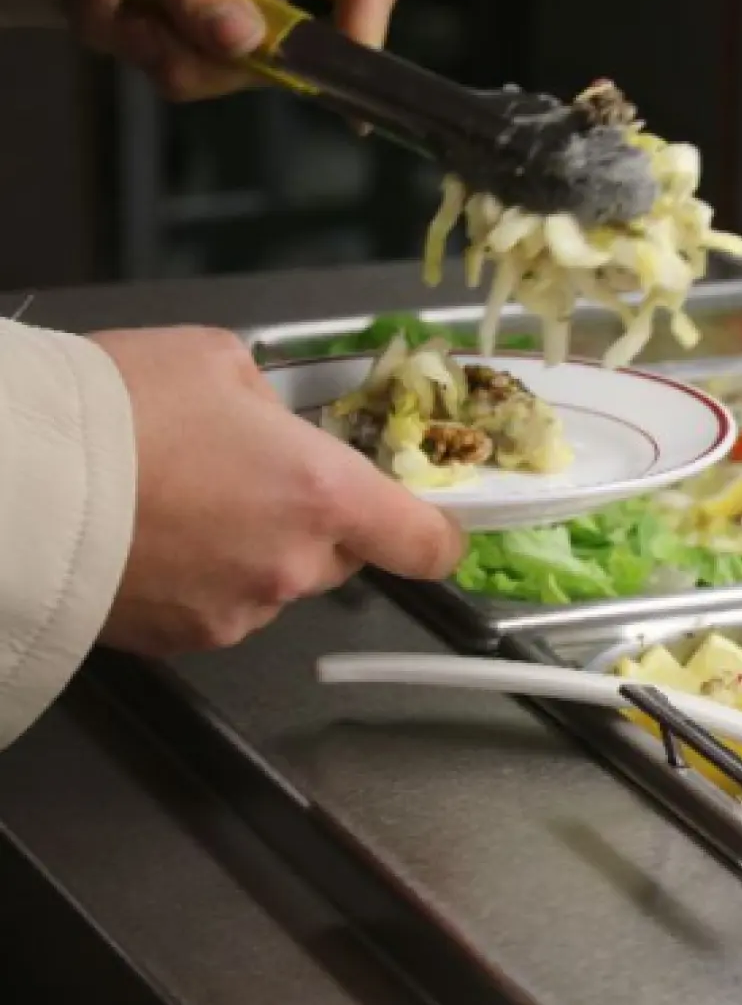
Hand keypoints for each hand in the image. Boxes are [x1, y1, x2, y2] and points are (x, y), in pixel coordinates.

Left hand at [3, 0, 398, 99]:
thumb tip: (245, 47)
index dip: (364, 31)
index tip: (337, 87)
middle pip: (271, 51)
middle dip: (193, 50)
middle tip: (136, 20)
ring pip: (204, 62)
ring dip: (132, 33)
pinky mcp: (169, 0)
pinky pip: (154, 50)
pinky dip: (106, 22)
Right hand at [91, 326, 463, 655]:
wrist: (14, 480)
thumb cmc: (119, 406)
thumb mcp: (217, 362)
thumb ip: (272, 402)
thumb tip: (273, 422)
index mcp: (326, 495)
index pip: (425, 544)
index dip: (436, 533)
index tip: (430, 521)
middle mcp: (293, 566)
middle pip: (339, 557)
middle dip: (312, 524)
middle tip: (252, 480)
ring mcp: (235, 612)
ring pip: (272, 584)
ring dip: (250, 553)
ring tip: (182, 504)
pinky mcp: (176, 642)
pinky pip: (213, 609)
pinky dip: (197, 581)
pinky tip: (151, 538)